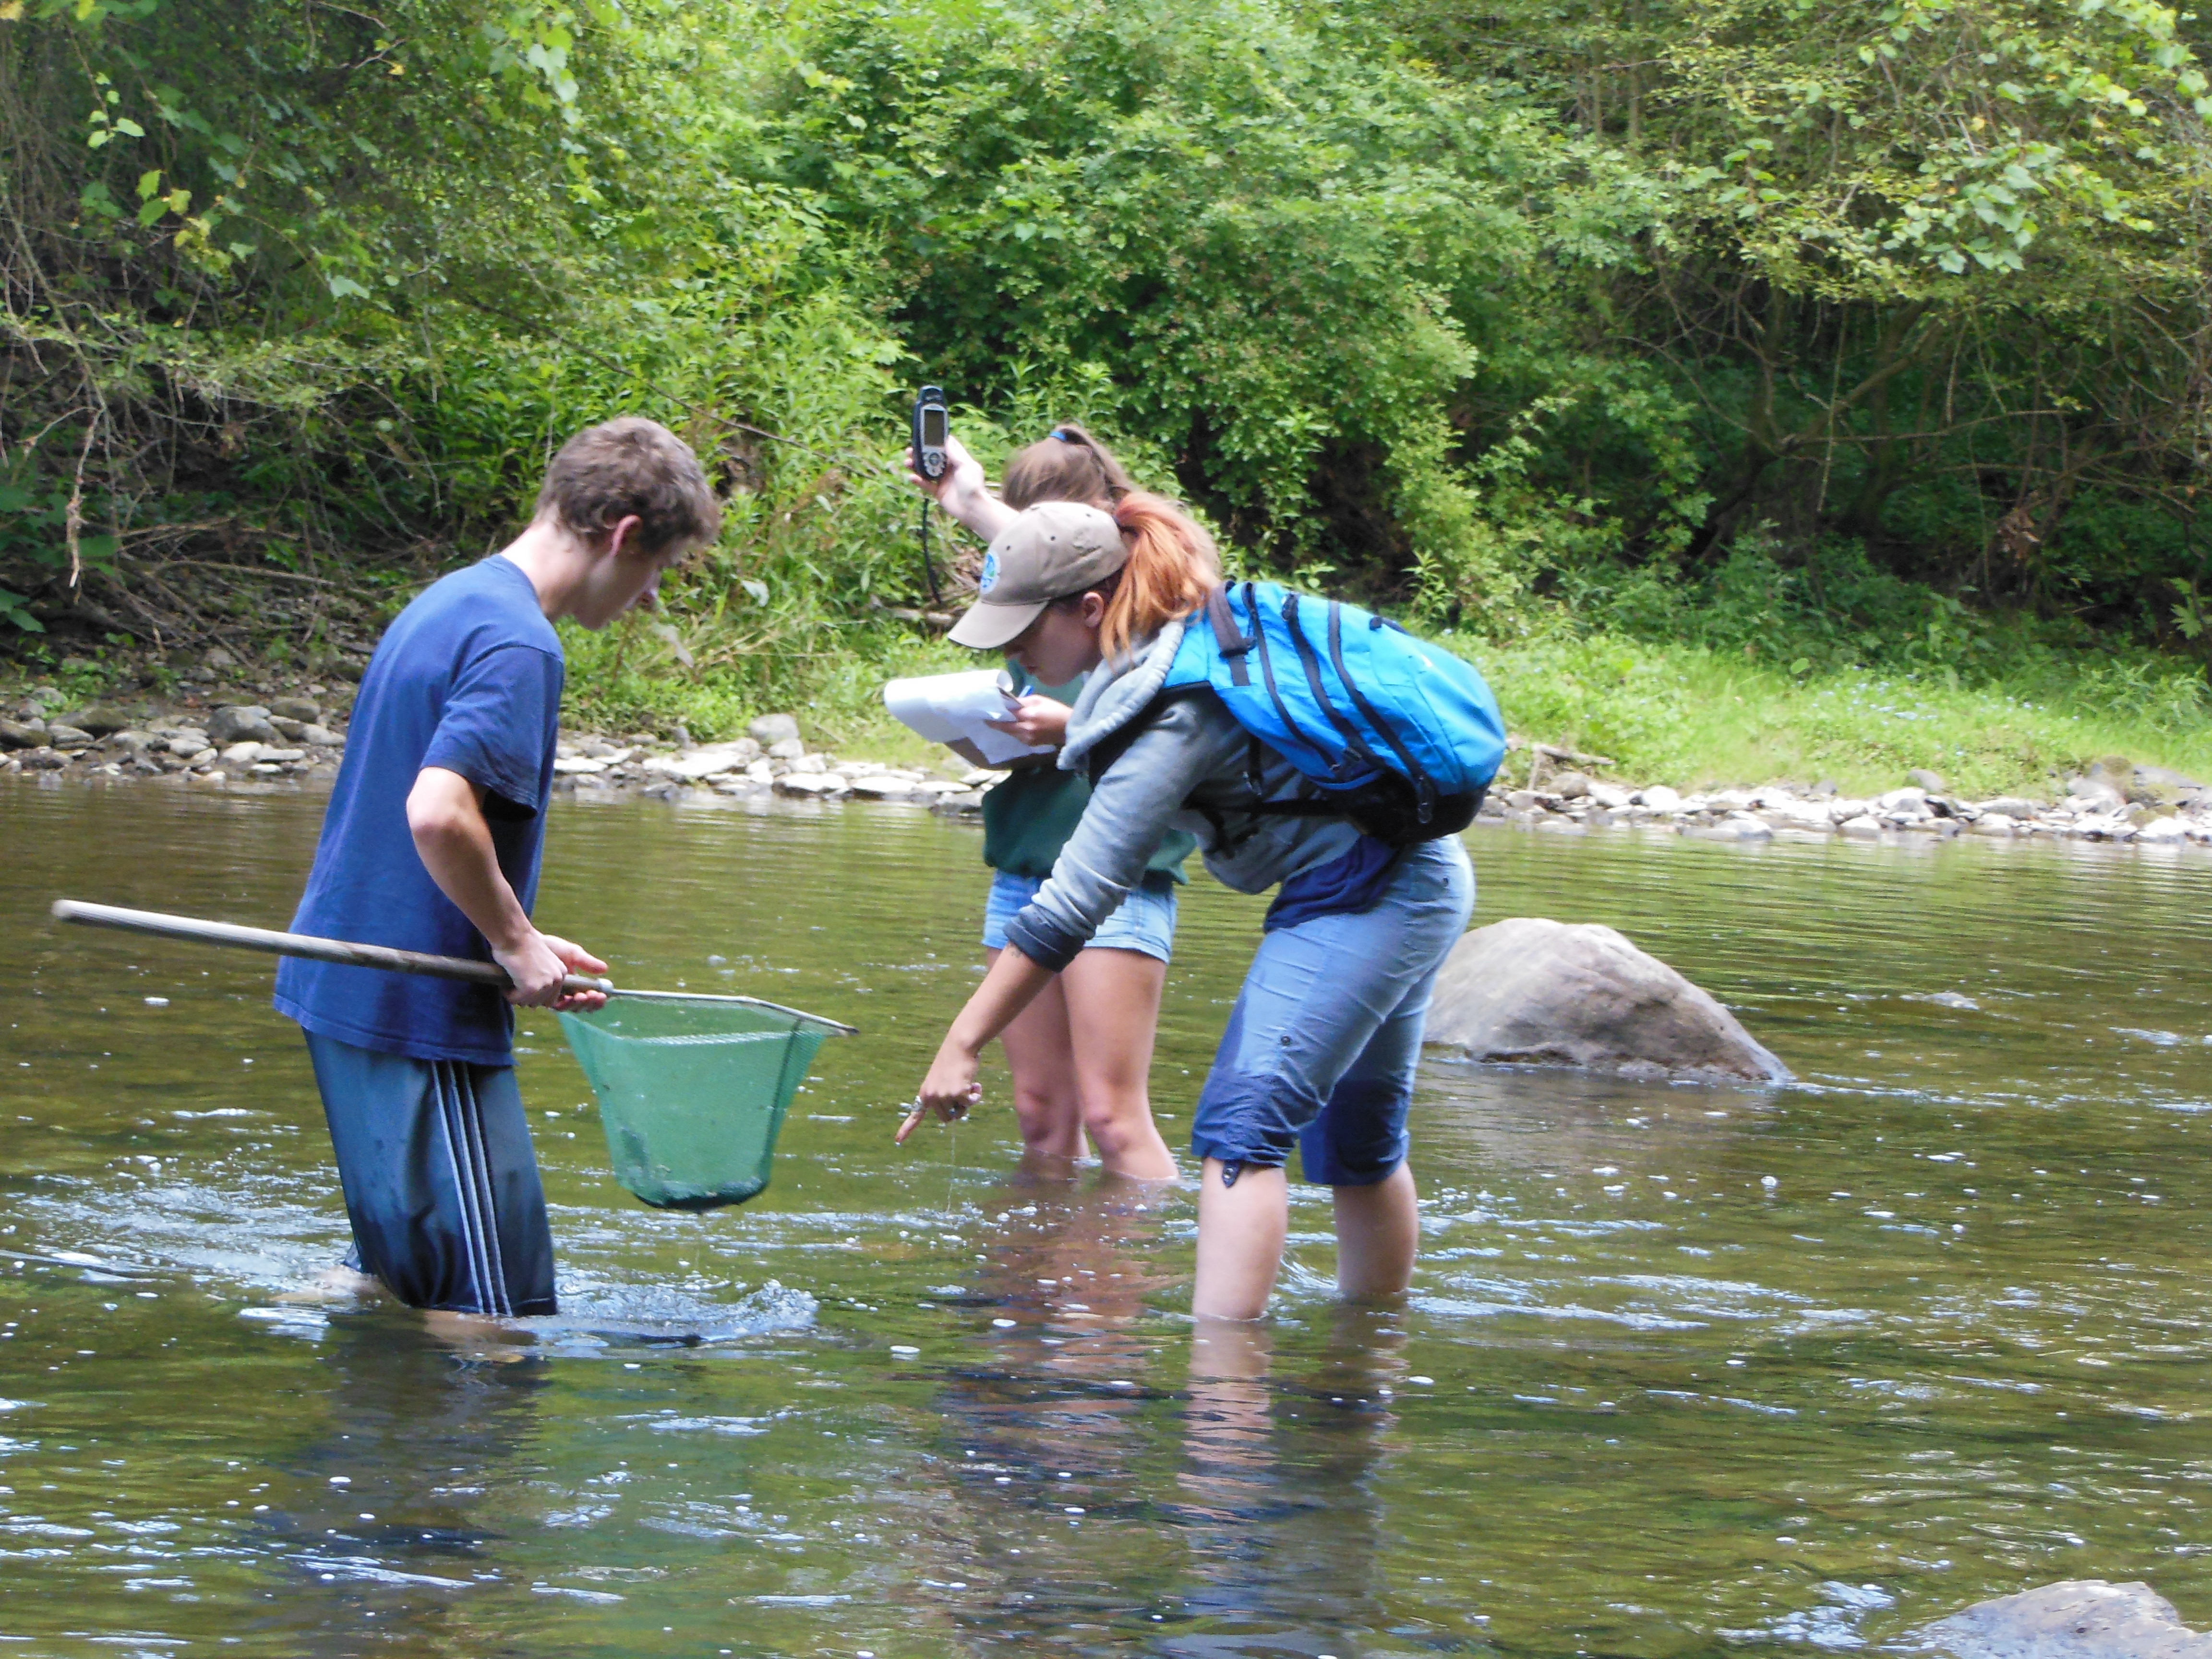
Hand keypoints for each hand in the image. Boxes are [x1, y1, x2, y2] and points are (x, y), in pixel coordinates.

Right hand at [493, 930, 608, 1009]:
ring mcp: (546, 984)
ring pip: (528, 1002)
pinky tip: (510, 978)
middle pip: (540, 1003)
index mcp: (561, 973)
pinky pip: (518, 1000)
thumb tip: (582, 983)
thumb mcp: (545, 960)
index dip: (537, 995)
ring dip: (517, 994)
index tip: (528, 982)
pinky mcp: (532, 988)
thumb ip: (554, 976)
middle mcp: (558, 979)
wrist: (513, 935)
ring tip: (515, 975)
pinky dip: (510, 993)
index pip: (552, 998)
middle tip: (519, 977)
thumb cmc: (525, 946)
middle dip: (527, 996)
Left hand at [896, 1039, 982, 1143]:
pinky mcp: (958, 1093)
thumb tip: (952, 1116)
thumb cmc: (953, 1062)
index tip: (897, 1140)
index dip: (906, 1129)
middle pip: (946, 1118)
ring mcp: (944, 1095)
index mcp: (925, 1093)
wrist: (959, 1046)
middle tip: (962, 1093)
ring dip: (967, 1102)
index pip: (915, 1114)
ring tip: (968, 1085)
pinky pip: (971, 1103)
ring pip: (959, 1112)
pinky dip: (976, 1096)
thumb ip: (943, 1097)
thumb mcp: (941, 1081)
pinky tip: (975, 1084)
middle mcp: (932, 1096)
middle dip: (957, 1110)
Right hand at [905, 433, 1002, 537]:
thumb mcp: (966, 466)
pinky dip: (918, 481)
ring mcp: (944, 481)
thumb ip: (955, 454)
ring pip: (927, 471)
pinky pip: (926, 485)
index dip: (936, 442)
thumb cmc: (973, 485)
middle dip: (921, 454)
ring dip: (916, 466)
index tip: (925, 436)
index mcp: (958, 461)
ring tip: (907, 462)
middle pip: (933, 458)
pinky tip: (912, 477)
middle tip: (910, 450)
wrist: (973, 508)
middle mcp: (950, 470)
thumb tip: (948, 439)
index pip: (946, 448)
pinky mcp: (939, 492)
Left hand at [985, 694, 1068, 748]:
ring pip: (1010, 733)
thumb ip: (1022, 702)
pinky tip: (1014, 726)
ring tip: (1001, 720)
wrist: (1068, 728)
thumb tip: (1008, 703)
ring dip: (1005, 727)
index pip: (1006, 715)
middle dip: (996, 723)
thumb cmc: (1055, 710)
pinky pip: (1017, 736)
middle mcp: (1025, 729)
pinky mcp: (1030, 744)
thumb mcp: (1039, 700)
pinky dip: (1014, 731)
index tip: (985, 712)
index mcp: (1027, 715)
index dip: (994, 714)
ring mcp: (1027, 739)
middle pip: (1004, 727)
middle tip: (987, 718)